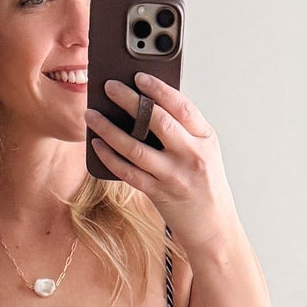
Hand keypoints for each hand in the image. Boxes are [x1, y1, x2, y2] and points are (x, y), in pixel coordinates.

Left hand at [85, 72, 240, 258]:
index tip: (138, 76)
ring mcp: (175, 176)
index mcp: (206, 139)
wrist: (214, 230)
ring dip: (109, 129)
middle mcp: (192, 155)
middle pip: (157, 121)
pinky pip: (128, 172)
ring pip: (136, 147)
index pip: (182, 106)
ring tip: (92, 115)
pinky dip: (110, 157)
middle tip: (108, 86)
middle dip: (130, 101)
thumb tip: (146, 106)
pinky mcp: (159, 194)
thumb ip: (183, 131)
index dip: (159, 88)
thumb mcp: (205, 153)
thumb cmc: (207, 187)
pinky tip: (97, 144)